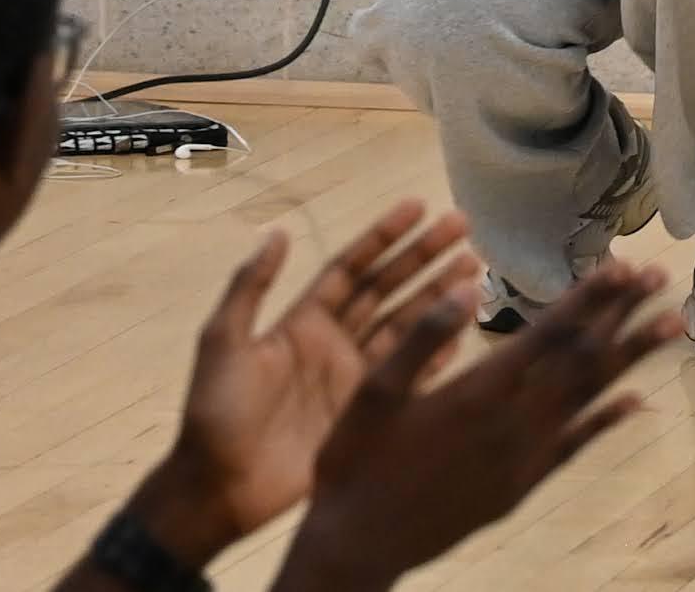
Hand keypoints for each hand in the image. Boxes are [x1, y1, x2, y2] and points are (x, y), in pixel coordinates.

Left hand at [140, 206, 480, 557]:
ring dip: (438, 298)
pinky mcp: (365, 415)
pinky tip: (463, 332)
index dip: (383, 237)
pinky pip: (407, 377)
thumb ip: (250, 288)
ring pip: (404, 328)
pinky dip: (435, 354)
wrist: (220, 487)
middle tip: (464, 226)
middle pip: (387, 290)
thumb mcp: (223, 342)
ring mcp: (353, 380)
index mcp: (303, 321)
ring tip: (476, 270)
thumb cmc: (218, 411)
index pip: (351, 268)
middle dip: (424, 258)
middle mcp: (334, 343)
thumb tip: (278, 232)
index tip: (418, 207)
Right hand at [273, 267, 672, 591]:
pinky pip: (575, 446)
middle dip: (622, 314)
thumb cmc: (355, 462)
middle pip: (582, 359)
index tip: (622, 266)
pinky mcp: (520, 487)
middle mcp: (511, 423)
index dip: (589, 298)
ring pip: (589, 398)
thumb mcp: (374, 391)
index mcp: (477, 392)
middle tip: (659, 278)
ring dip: (630, 357)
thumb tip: (466, 288)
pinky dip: (607, 419)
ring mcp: (521, 459)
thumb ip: (422, 337)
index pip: (549, 334)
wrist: (358, 545)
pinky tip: (636, 400)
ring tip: (671, 325)